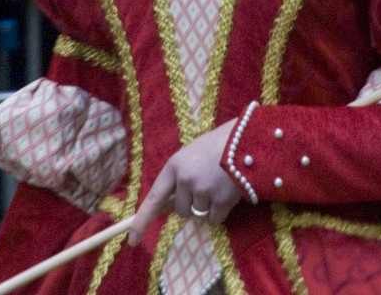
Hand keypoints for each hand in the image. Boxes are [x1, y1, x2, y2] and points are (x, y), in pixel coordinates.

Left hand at [128, 120, 242, 243]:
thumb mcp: (192, 154)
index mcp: (174, 166)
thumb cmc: (218, 144)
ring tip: (220, 184)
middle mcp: (185, 179)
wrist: (248, 139)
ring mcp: (203, 191)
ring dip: (209, 206)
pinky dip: (221, 211)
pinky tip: (228, 192)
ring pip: (199, 215)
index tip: (132, 240)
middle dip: (191, 205)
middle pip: (181, 210)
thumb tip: (170, 202)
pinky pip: (215, 219)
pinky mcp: (221, 200)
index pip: (153, 198)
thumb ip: (180, 176)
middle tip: (206, 186)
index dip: (142, 221)